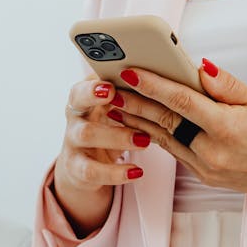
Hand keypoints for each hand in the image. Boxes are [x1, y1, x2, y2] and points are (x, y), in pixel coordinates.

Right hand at [52, 77, 151, 235]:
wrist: (89, 165)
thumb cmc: (113, 126)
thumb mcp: (119, 107)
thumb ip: (135, 90)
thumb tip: (174, 74)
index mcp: (87, 93)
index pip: (86, 77)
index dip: (95, 79)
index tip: (112, 79)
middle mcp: (76, 114)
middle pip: (77, 100)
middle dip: (93, 95)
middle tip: (114, 95)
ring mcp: (73, 141)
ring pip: (87, 134)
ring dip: (116, 135)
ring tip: (144, 139)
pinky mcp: (77, 168)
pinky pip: (92, 170)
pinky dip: (115, 172)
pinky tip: (136, 172)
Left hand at [113, 61, 246, 213]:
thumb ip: (226, 86)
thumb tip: (198, 68)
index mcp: (228, 129)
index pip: (181, 102)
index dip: (153, 85)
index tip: (130, 72)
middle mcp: (213, 152)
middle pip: (165, 121)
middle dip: (135, 102)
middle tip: (110, 86)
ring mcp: (206, 169)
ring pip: (164, 139)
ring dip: (138, 120)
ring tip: (117, 103)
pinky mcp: (204, 177)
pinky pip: (175, 152)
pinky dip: (156, 135)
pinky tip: (140, 123)